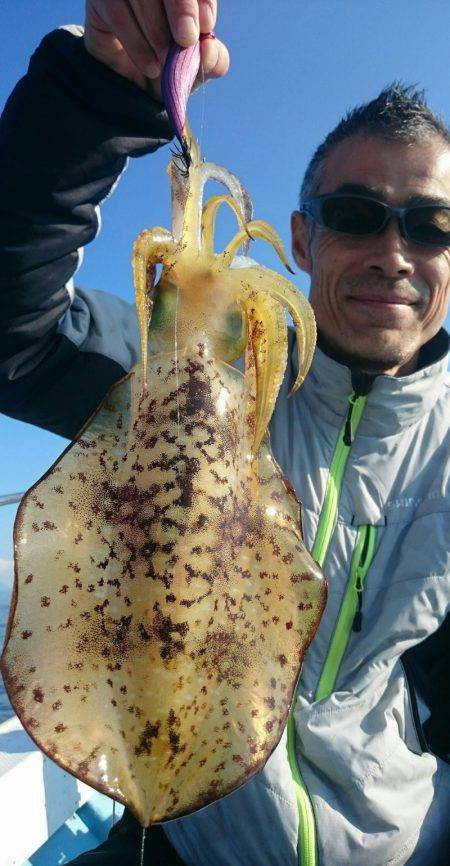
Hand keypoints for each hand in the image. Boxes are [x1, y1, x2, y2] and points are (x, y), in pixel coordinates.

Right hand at [84, 0, 228, 98]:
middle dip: (180, 7)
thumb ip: (213, 61)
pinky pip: (117, 12)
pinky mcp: (101, 0)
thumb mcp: (196, 70)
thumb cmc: (169, 68)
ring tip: (164, 63)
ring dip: (157, 33)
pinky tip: (150, 66)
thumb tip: (210, 49)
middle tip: (186, 39)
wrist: (130, 87)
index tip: (207, 25)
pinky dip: (137, 44)